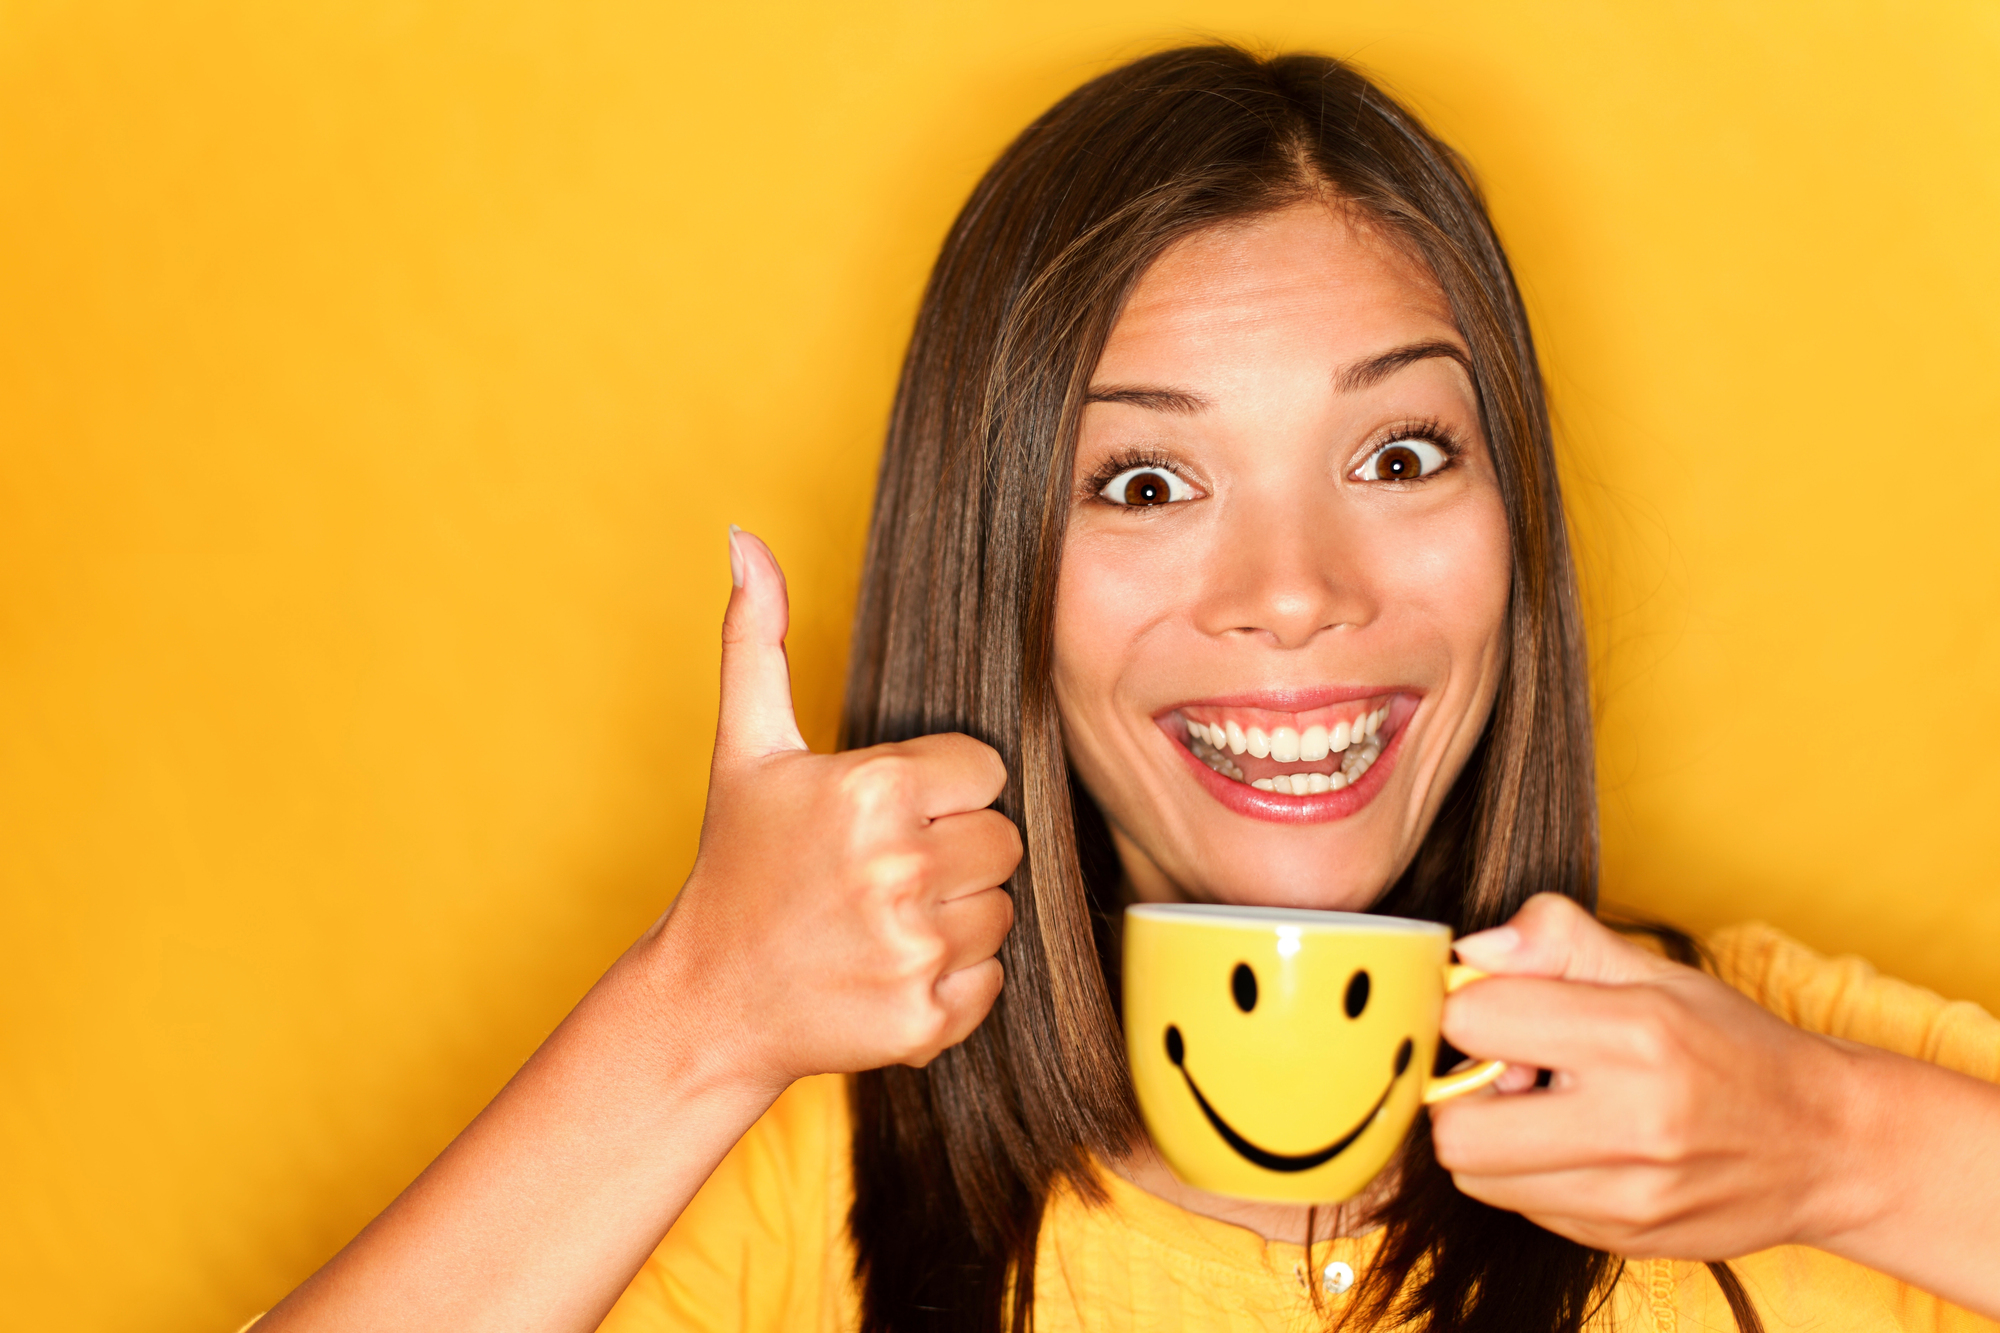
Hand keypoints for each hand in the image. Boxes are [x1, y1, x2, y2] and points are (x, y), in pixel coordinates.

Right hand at [656, 528, 1020, 1091]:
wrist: (711, 1001)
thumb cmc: (738, 865)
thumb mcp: (746, 749)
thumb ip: (758, 640)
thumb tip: (744, 540)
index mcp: (871, 788)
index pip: (985, 770)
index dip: (940, 790)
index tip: (885, 814)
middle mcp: (898, 866)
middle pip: (1003, 839)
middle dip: (952, 851)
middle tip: (883, 872)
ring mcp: (914, 948)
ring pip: (1002, 910)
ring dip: (956, 915)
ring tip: (883, 919)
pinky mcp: (926, 1018)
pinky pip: (993, 980)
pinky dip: (954, 981)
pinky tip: (891, 968)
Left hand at [1429, 894, 1858, 1259]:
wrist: (1828, 1145)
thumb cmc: (1732, 1046)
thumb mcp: (1654, 970)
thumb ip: (1557, 939)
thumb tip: (1474, 949)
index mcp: (1636, 1035)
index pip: (1474, 1020)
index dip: (1468, 1007)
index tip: (1496, 1008)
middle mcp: (1632, 1123)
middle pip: (1455, 1127)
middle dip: (1460, 1091)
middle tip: (1507, 1071)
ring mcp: (1629, 1196)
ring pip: (1477, 1176)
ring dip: (1490, 1138)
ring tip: (1545, 1110)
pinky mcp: (1624, 1241)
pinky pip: (1522, 1208)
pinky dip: (1527, 1176)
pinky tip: (1577, 1147)